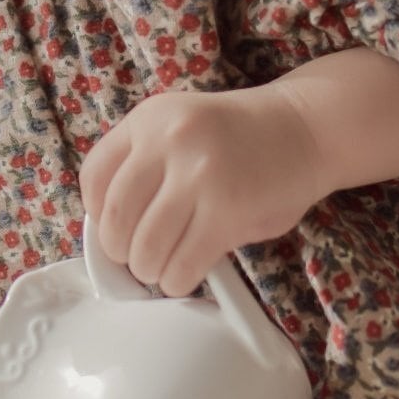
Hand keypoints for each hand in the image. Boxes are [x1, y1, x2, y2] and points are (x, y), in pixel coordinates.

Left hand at [76, 85, 326, 297]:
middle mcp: (169, 141)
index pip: (94, 176)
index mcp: (149, 119)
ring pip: (146, 247)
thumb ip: (145, 164)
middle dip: (120, 251)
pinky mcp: (228, 212)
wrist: (305, 129)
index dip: (96, 214)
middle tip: (137, 259)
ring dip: (149, 270)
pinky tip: (185, 276)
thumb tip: (110, 230)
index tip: (113, 230)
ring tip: (162, 270)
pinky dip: (177, 280)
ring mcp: (199, 176)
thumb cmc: (239, 139)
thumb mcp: (182, 128)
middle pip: (115, 217)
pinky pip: (183, 264)